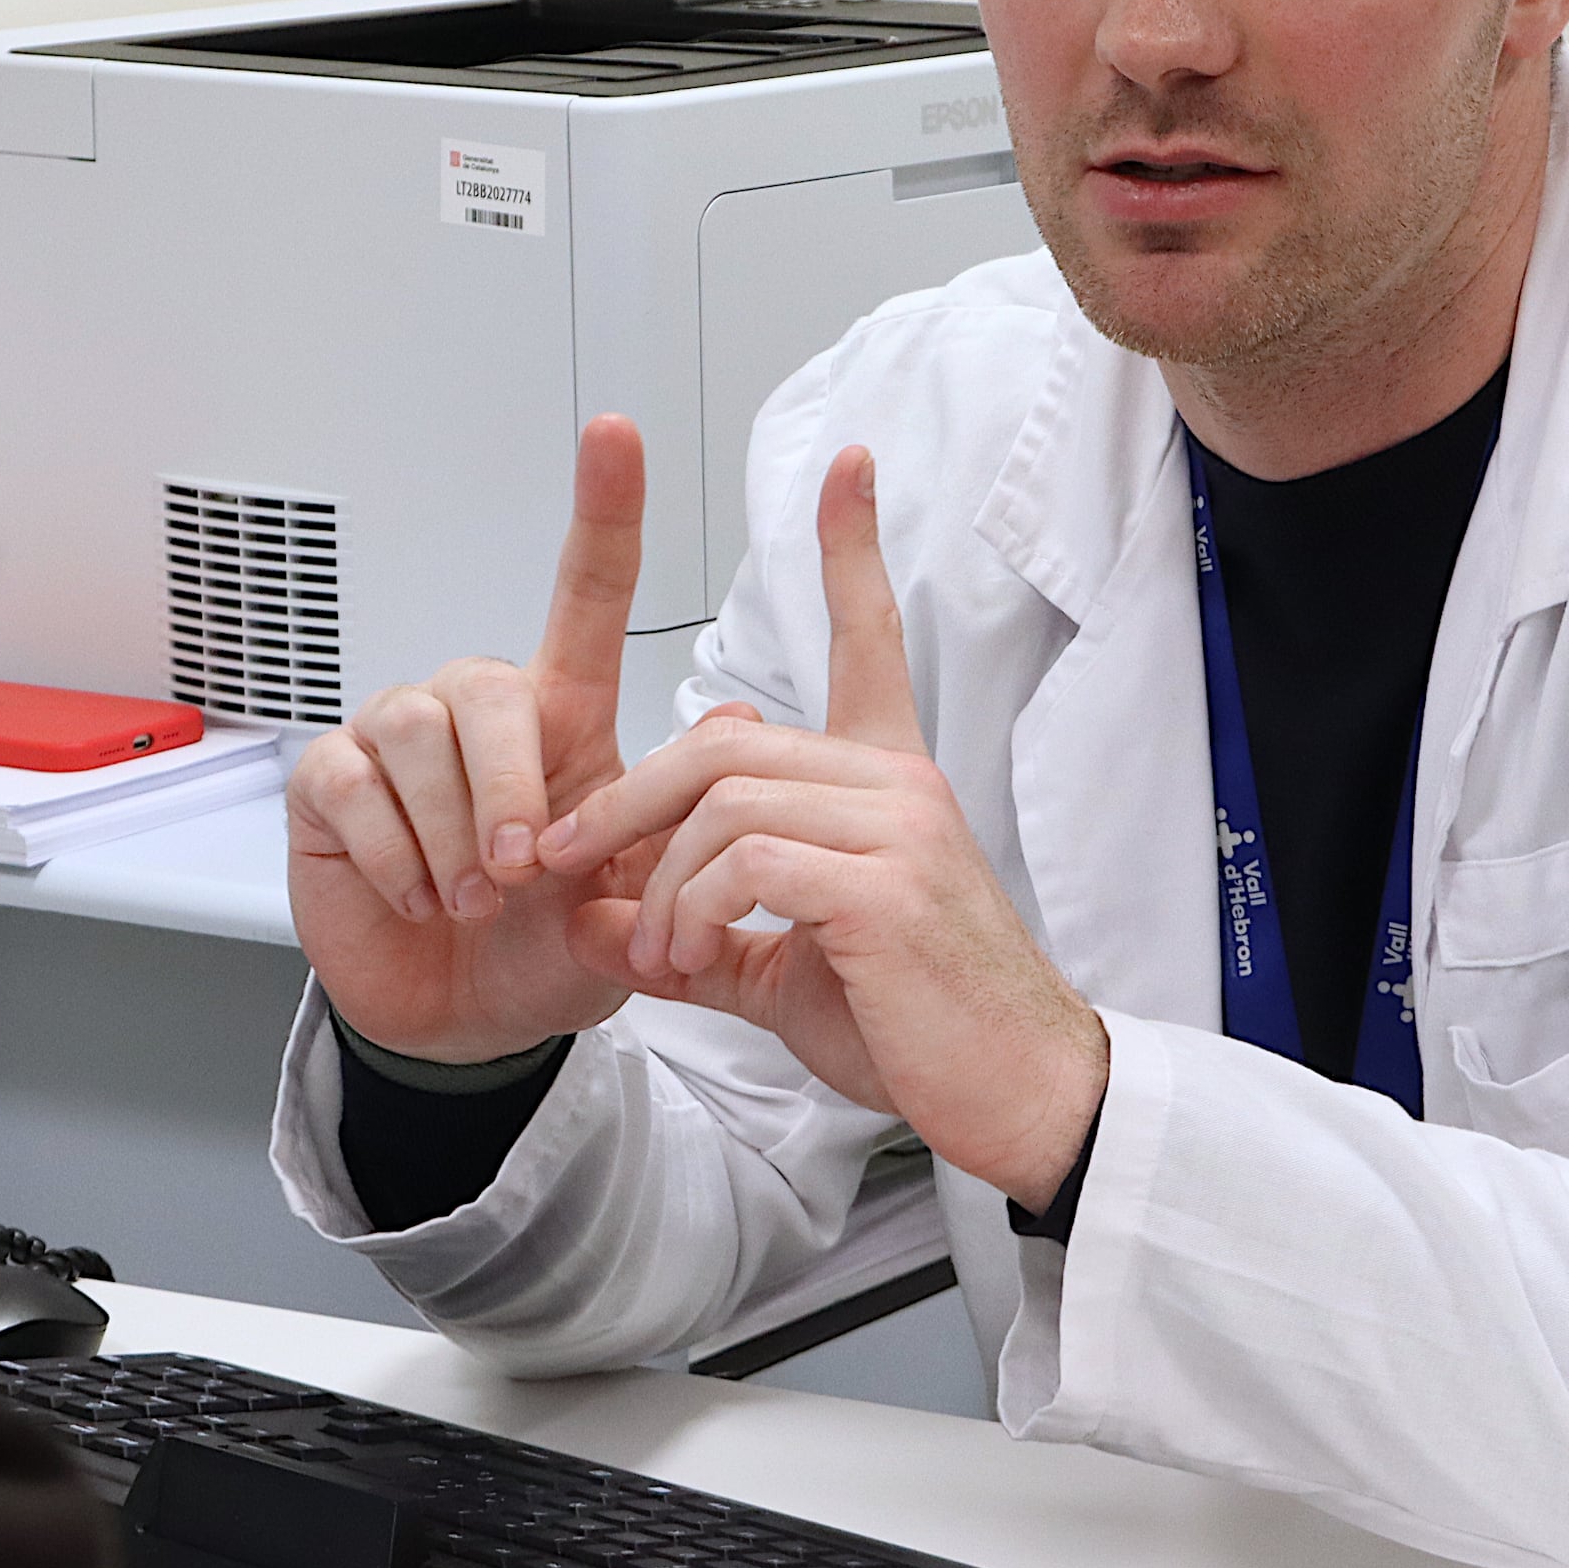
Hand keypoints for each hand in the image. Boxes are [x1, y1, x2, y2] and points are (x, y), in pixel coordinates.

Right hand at [285, 417, 655, 1059]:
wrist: (464, 1021)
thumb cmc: (545, 946)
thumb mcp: (628, 900)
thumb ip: (667, 825)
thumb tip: (733, 719)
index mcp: (560, 718)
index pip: (584, 595)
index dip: (603, 512)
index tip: (617, 434)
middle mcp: (474, 711)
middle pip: (488, 687)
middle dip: (507, 785)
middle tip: (518, 872)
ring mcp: (392, 740)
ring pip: (417, 732)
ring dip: (452, 829)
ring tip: (469, 894)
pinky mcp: (328, 782)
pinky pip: (354, 785)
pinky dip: (394, 854)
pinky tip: (416, 893)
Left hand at [538, 446, 1106, 1207]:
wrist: (1012, 1100)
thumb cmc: (915, 1033)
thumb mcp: (789, 973)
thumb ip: (704, 932)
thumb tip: (597, 919)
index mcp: (887, 785)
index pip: (870, 642)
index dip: (853, 553)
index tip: (848, 467)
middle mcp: (898, 784)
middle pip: (723, 739)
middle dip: (620, 805)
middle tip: (556, 864)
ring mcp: (898, 827)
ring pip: (722, 802)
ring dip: (655, 883)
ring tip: (654, 955)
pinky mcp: (884, 884)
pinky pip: (747, 862)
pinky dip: (689, 912)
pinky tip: (691, 962)